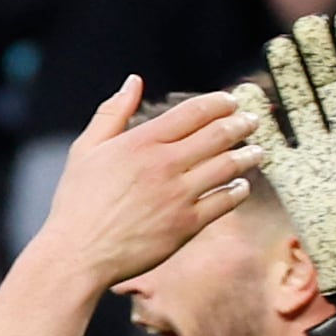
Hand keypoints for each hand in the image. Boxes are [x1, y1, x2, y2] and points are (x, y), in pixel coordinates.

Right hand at [33, 80, 262, 288]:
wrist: (79, 253)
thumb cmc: (77, 202)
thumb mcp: (86, 149)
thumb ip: (113, 112)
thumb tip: (133, 82)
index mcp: (141, 141)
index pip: (194, 112)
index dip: (219, 103)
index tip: (231, 102)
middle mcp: (164, 164)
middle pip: (218, 134)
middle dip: (241, 124)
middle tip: (252, 121)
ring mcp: (178, 195)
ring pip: (227, 166)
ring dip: (248, 155)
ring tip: (257, 151)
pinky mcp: (186, 225)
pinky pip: (224, 202)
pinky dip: (238, 190)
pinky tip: (241, 186)